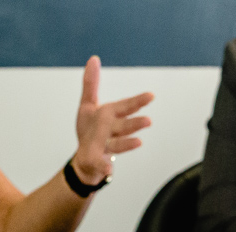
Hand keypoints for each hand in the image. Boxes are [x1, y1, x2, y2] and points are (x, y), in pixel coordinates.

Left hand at [71, 56, 153, 184]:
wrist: (85, 160)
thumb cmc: (90, 132)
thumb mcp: (87, 106)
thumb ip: (91, 84)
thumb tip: (93, 59)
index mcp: (110, 117)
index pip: (124, 107)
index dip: (136, 102)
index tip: (150, 96)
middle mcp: (111, 132)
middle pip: (123, 126)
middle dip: (134, 123)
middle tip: (148, 121)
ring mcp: (105, 148)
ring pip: (116, 145)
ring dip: (127, 144)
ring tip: (139, 142)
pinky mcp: (97, 162)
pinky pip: (100, 165)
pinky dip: (104, 168)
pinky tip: (108, 169)